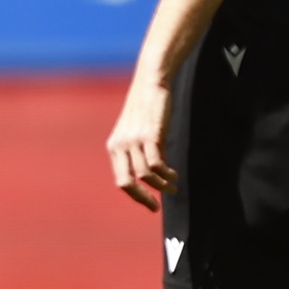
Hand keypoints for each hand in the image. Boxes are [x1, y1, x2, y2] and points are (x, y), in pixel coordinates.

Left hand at [106, 69, 174, 209]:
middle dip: (142, 198)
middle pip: (126, 183)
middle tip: (156, 207)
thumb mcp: (136, 131)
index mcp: (114, 147)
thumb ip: (138, 151)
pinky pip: (156, 164)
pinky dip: (166, 174)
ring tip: (173, 187)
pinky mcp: (149, 135)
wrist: (150, 81)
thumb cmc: (146, 107)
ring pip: (145, 175)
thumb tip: (152, 175)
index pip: (120, 180)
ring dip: (161, 186)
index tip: (151, 204)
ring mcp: (133, 140)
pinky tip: (174, 175)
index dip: (136, 195)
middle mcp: (120, 145)